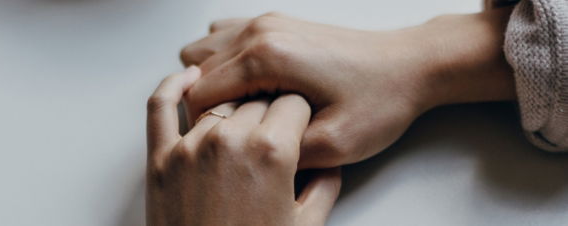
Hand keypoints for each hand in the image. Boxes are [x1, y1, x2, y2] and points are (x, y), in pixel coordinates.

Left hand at [146, 67, 340, 225]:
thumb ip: (324, 186)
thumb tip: (329, 162)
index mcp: (271, 151)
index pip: (293, 102)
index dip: (299, 114)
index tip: (298, 123)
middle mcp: (229, 139)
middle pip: (257, 100)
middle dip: (270, 114)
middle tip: (273, 135)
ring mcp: (190, 146)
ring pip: (219, 103)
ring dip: (234, 110)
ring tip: (244, 126)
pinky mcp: (159, 158)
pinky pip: (159, 105)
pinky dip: (172, 86)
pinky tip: (189, 79)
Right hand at [180, 9, 515, 167]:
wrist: (411, 65)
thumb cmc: (379, 99)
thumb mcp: (333, 145)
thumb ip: (279, 153)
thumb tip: (246, 156)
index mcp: (267, 58)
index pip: (199, 94)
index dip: (207, 128)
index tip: (231, 144)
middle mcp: (260, 32)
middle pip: (197, 72)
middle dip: (209, 106)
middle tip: (243, 130)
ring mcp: (267, 22)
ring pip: (205, 53)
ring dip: (215, 82)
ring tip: (246, 109)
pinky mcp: (276, 23)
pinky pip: (225, 38)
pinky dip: (226, 62)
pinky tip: (251, 85)